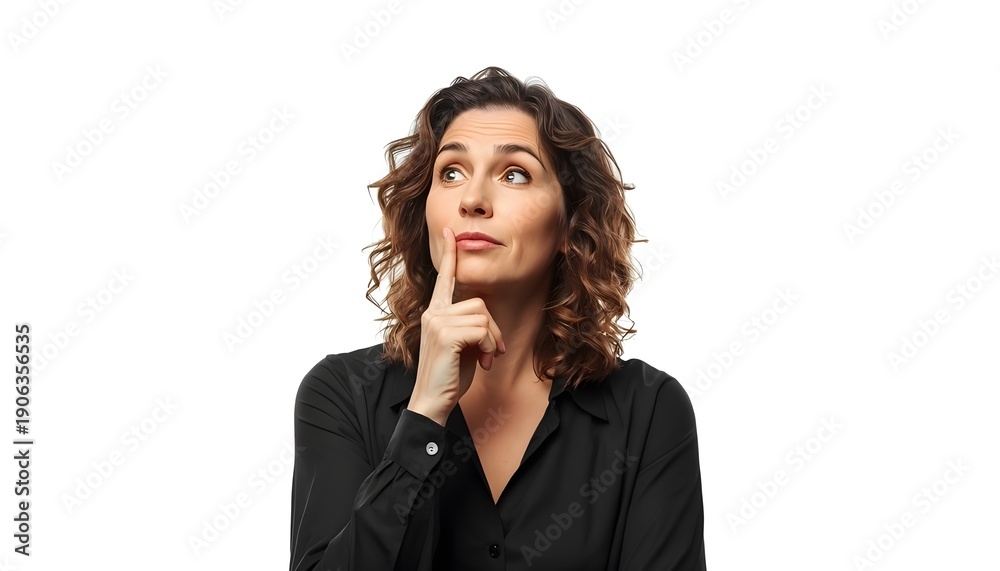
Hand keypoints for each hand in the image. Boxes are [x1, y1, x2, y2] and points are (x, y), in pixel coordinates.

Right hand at [407, 226, 505, 424]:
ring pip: (483, 316)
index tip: (448, 231)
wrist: (432, 401)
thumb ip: (469, 325)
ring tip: (484, 359)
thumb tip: (486, 320)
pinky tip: (481, 361)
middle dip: (493, 329)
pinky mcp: (446, 334)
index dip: (448, 255)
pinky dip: (488, 346)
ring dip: (492, 341)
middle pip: (480, 303)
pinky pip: (482, 329)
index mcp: (435, 312)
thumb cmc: (449, 376)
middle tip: (491, 352)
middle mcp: (433, 312)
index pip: (444, 279)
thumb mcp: (462, 345)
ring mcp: (437, 321)